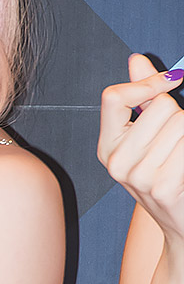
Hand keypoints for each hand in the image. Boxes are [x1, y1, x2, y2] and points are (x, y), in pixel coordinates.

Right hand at [98, 54, 183, 246]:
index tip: (172, 81)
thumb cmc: (166, 176)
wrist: (179, 223)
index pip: (114, 97)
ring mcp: (137, 177)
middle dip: (178, 116)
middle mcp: (115, 162)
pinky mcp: (162, 187)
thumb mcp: (147, 136)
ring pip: (180, 123)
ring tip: (182, 158)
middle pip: (159, 107)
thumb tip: (136, 60)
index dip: (146, 83)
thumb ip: (141, 96)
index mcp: (107, 146)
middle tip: (176, 142)